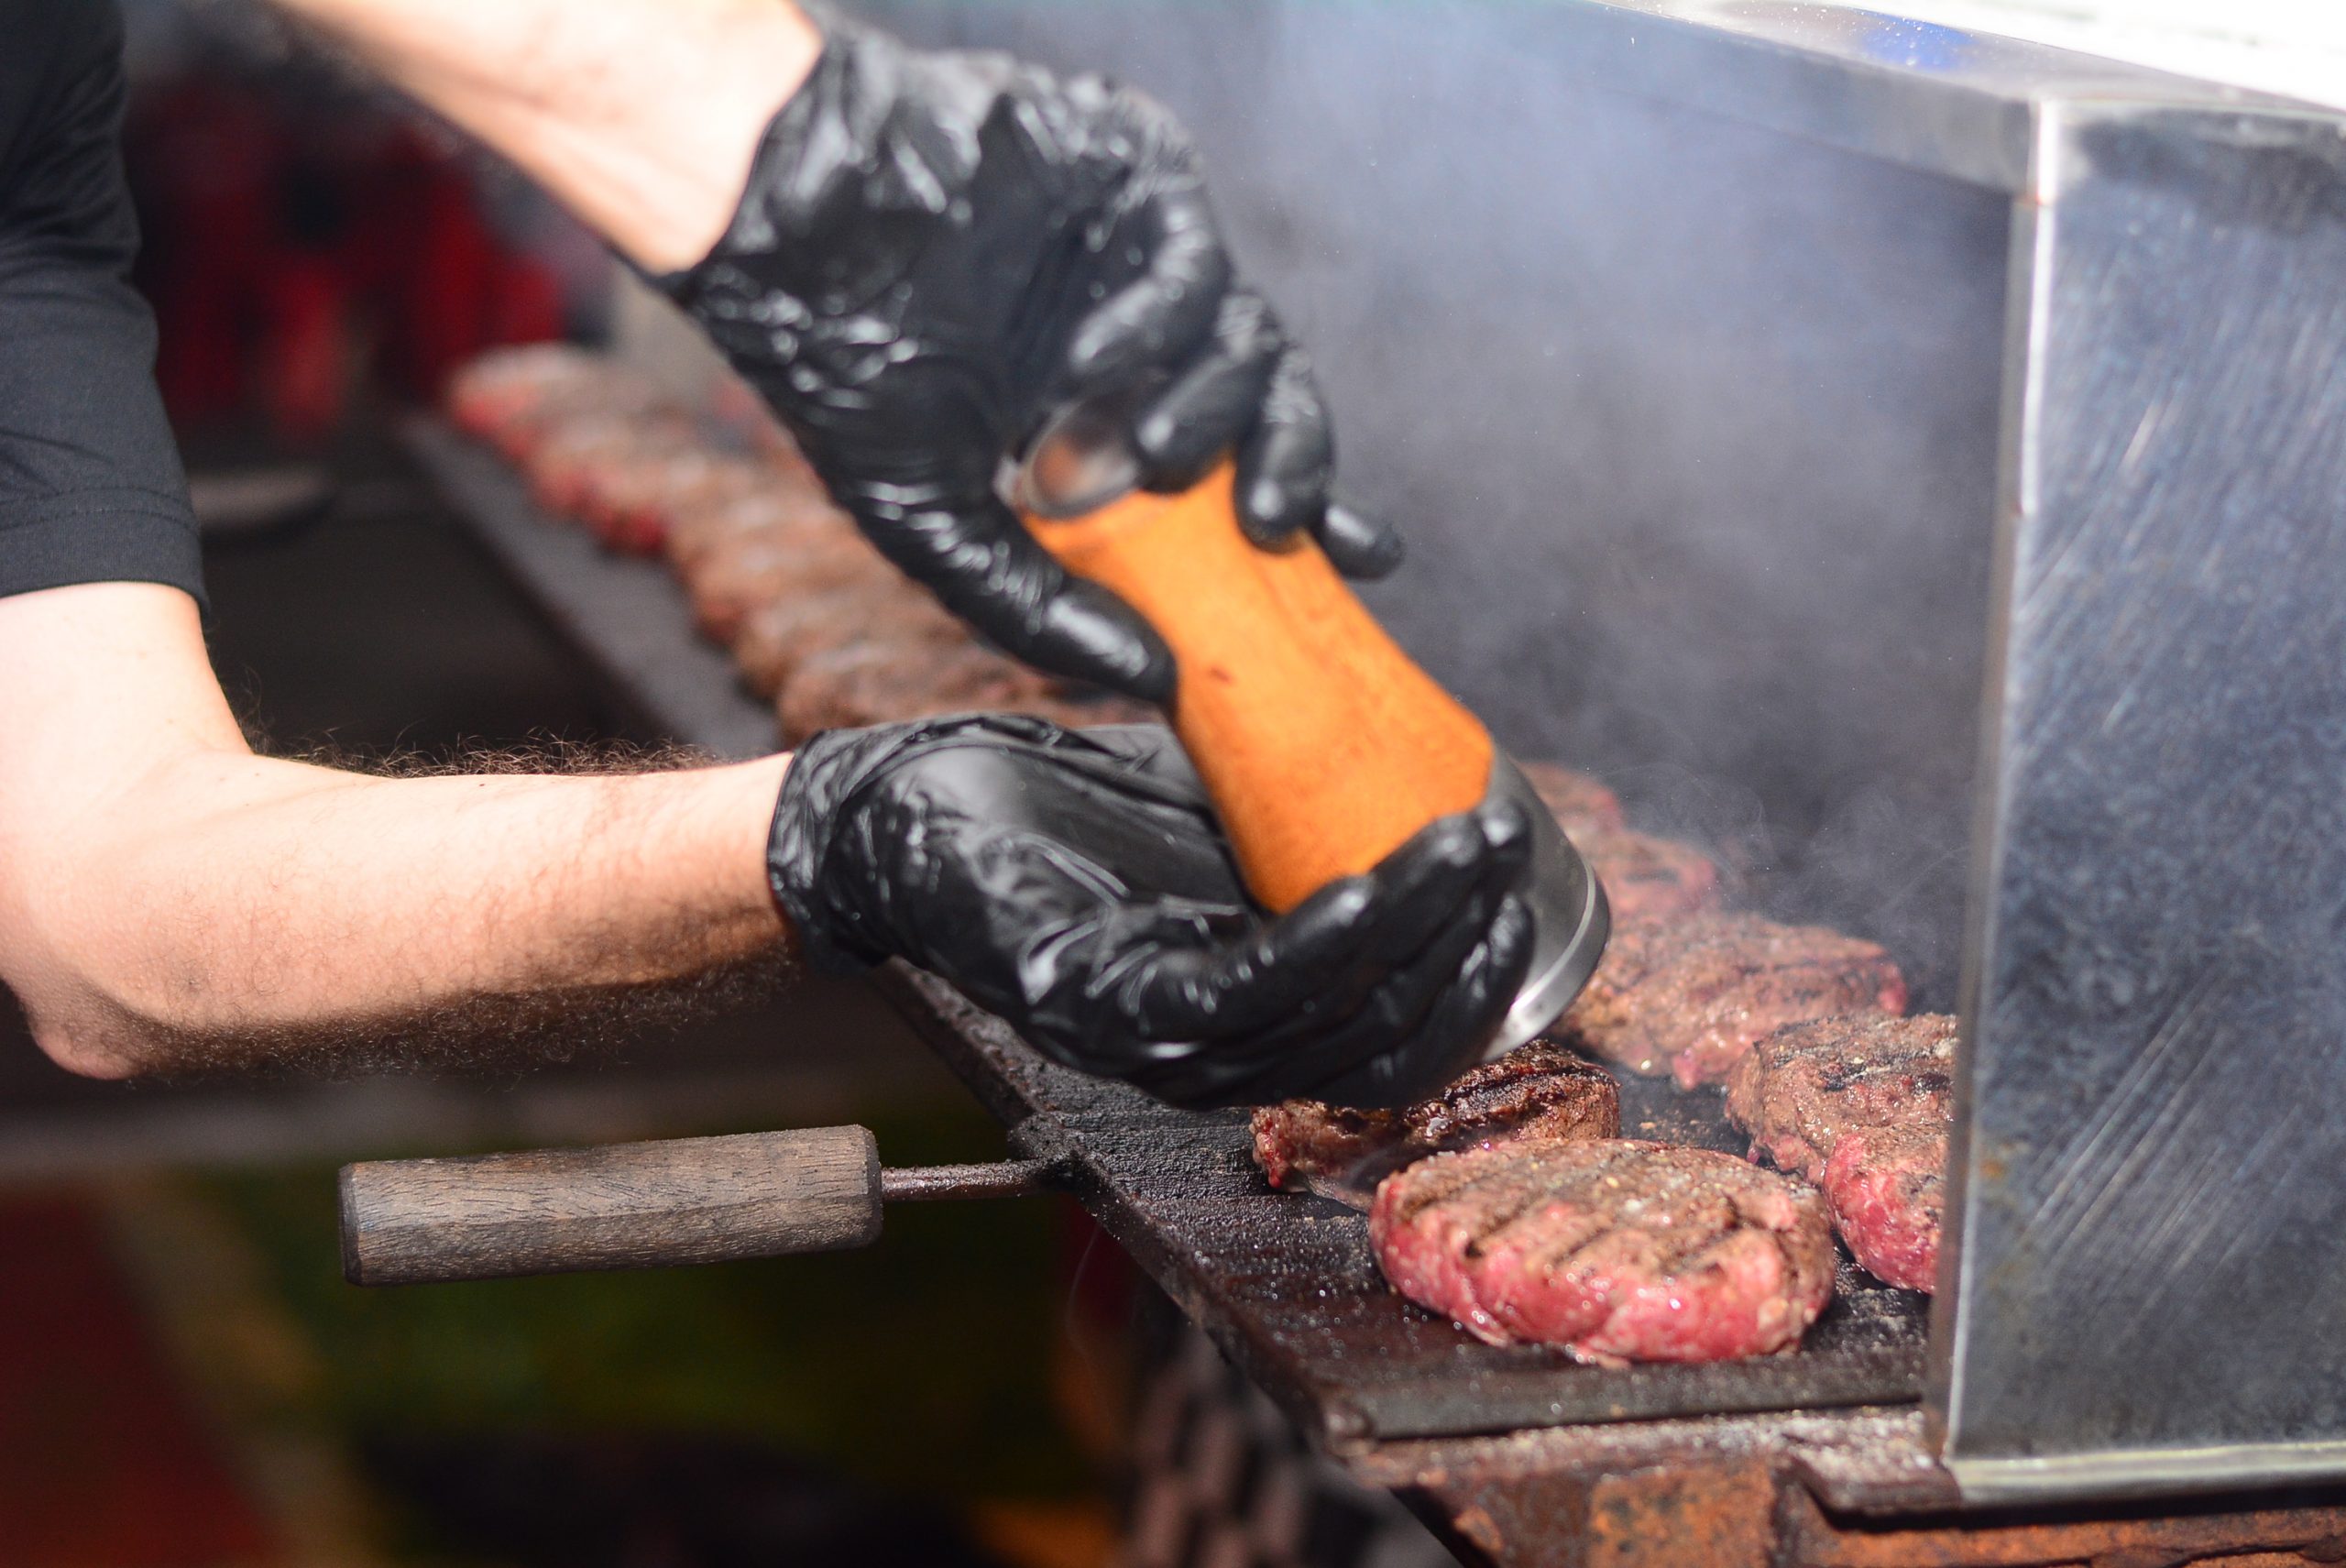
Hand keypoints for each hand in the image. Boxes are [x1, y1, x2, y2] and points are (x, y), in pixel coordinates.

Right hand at [659, 17, 1400, 702]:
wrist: (778, 221)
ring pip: (1251, 336)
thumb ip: (1040, 609)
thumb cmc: (837, 363)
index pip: (1231, 462)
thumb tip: (1154, 684)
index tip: (1364, 565)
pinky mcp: (1135, 174)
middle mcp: (1130, 328)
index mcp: (1096, 404)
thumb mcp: (935, 525)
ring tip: (1151, 456)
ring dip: (1219, 410)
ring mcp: (1134, 251)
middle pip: (1272, 400)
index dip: (1310, 513)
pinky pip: (1198, 261)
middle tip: (1276, 528)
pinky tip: (1092, 360)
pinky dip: (1162, 321)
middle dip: (1295, 468)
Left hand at [767, 715, 1533, 1107]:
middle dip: (1464, 949)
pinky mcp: (1096, 1007)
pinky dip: (1312, 943)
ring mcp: (1151, 1044)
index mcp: (1242, 1019)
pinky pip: (1231, 996)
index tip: (1517, 877)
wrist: (908, 806)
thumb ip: (1307, 826)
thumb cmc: (1056, 812)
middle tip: (1505, 846)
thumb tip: (1422, 770)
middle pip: (1381, 1044)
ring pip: (1323, 1023)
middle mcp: (1207, 1056)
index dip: (1473, 975)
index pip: (1394, 1040)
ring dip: (1413, 932)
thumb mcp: (1211, 813)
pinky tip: (1366, 878)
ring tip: (1466, 844)